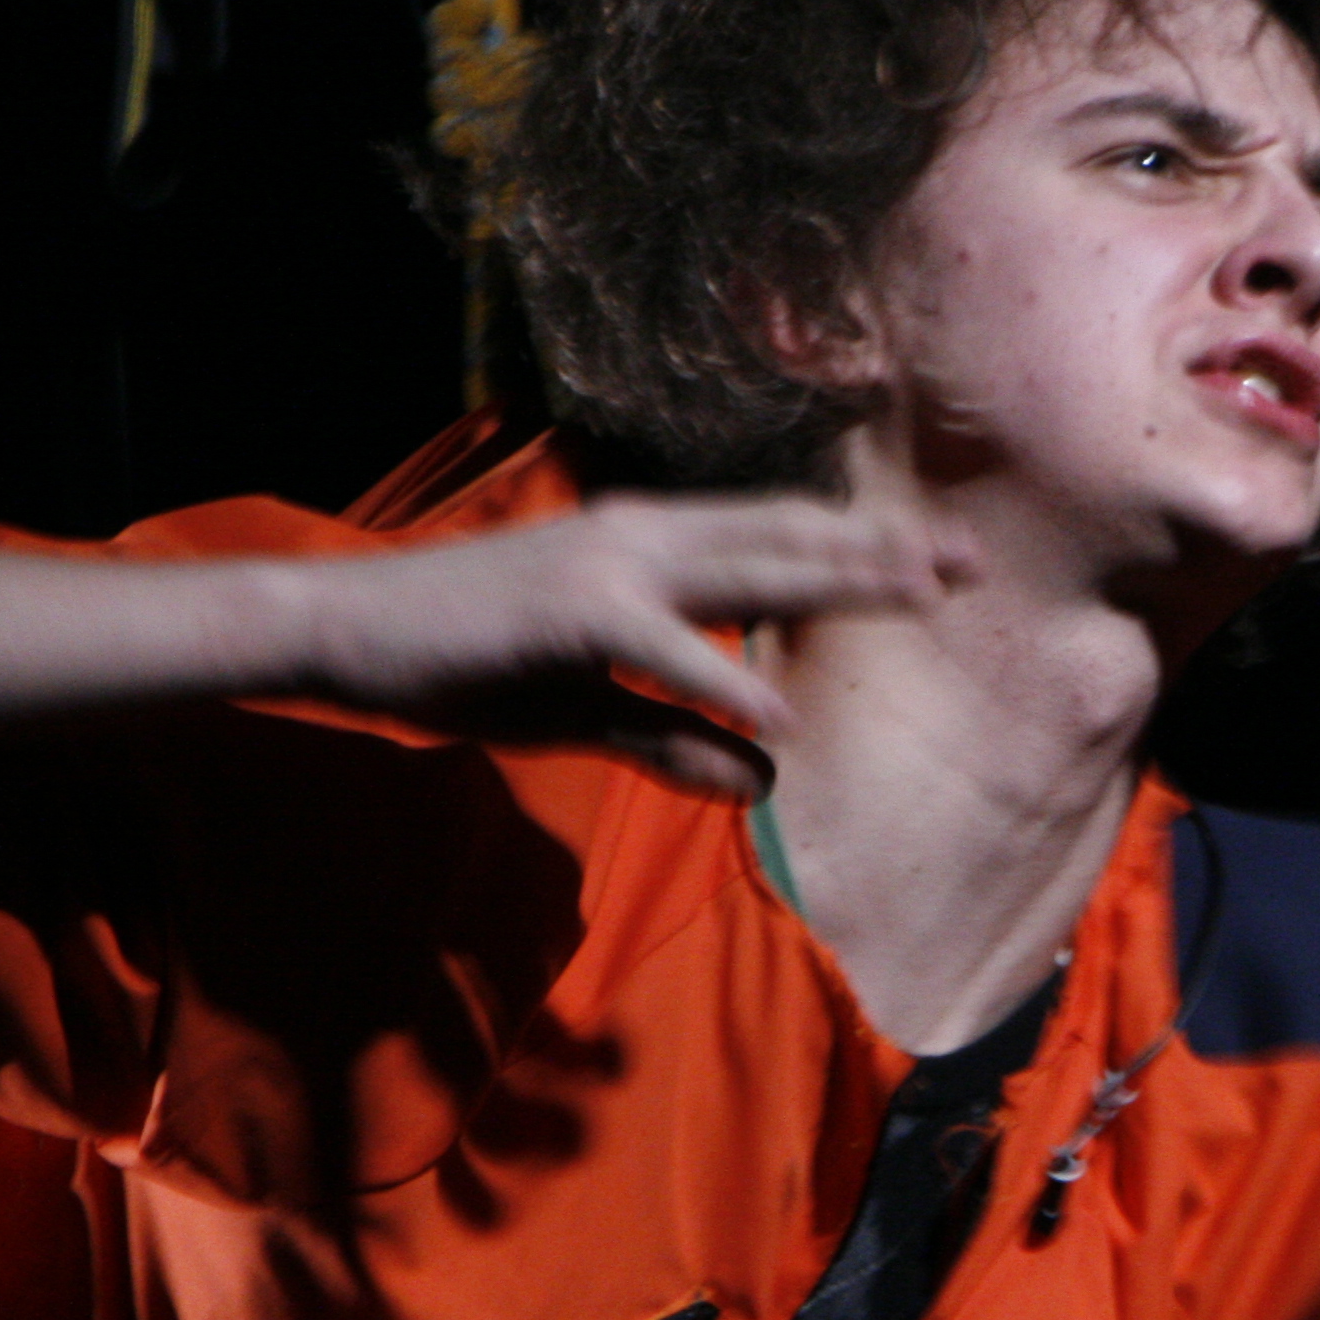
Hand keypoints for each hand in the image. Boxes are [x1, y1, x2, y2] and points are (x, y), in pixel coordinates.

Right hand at [291, 493, 962, 799]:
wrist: (350, 632)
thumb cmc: (466, 664)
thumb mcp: (586, 712)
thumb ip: (673, 740)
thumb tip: (761, 781)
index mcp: (650, 547)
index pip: (778, 537)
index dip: (861, 544)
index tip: (941, 556)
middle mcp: (643, 539)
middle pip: (787, 537)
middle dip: (880, 547)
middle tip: (969, 558)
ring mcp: (609, 568)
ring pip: (747, 568)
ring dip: (835, 579)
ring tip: (918, 594)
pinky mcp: (570, 616)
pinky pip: (662, 651)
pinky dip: (721, 676)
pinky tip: (778, 709)